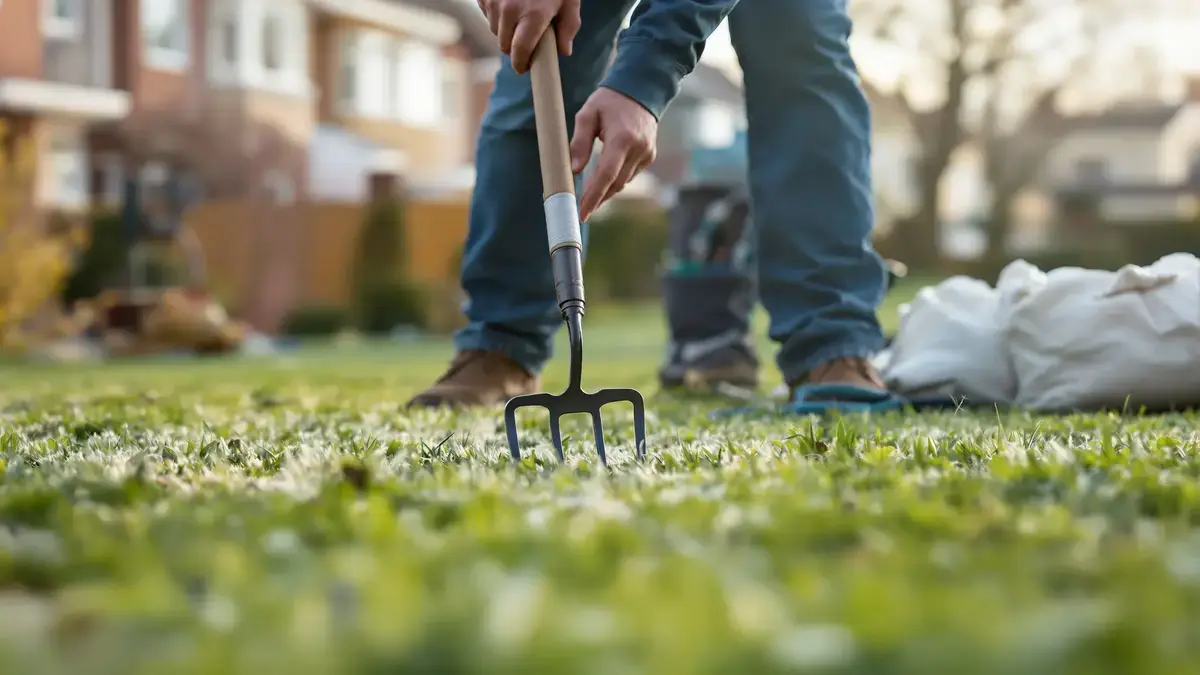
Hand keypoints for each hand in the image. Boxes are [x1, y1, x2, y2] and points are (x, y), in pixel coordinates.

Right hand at [477, 0, 579, 72]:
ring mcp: (493, 1)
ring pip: (495, 30)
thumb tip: (564, 51)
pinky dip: (496, 13)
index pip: (520, 53)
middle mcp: (509, 10)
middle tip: (527, 39)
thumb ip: (568, 27)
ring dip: (505, 30)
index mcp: (533, 16)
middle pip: (505, 45)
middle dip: (515, 46)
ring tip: (520, 15)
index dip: (521, 64)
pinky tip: (509, 2)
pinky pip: (486, 13)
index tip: (524, 68)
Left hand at [570, 87, 657, 221]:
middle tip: (581, 210)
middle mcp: (638, 149)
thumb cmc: (609, 100)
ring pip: (623, 182)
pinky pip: (630, 175)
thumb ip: (580, 142)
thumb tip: (574, 170)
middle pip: (615, 184)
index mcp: (622, 138)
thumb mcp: (587, 114)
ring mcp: (647, 154)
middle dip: (598, 199)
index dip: (593, 196)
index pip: (606, 175)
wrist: (640, 89)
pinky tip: (604, 180)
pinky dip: (616, 180)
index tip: (582, 213)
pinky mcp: (649, 156)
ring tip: (589, 197)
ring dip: (606, 191)